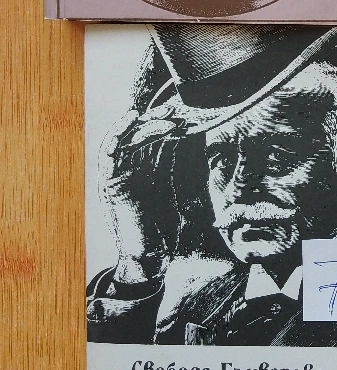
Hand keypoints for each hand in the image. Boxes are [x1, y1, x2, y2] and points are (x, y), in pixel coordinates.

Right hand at [99, 108, 182, 283]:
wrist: (152, 259)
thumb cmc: (168, 229)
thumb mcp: (181, 188)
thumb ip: (182, 164)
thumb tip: (193, 135)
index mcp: (149, 170)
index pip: (157, 137)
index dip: (171, 122)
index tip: (190, 113)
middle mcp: (133, 169)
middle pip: (142, 133)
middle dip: (160, 118)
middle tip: (179, 109)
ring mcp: (120, 175)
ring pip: (128, 137)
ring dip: (146, 123)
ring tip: (167, 117)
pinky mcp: (111, 183)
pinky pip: (110, 151)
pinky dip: (119, 131)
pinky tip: (134, 118)